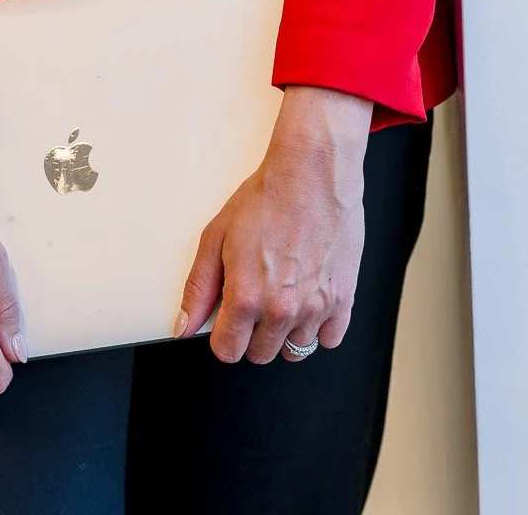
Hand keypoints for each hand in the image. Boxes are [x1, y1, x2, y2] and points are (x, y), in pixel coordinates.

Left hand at [174, 85, 371, 364]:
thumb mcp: (216, 235)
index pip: (228, 351)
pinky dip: (317, 326)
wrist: (313, 173)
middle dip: (251, 333)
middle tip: (254, 296)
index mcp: (247, 296)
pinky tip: (307, 297)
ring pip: (294, 350)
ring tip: (281, 292)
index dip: (223, 335)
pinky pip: (328, 339)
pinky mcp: (343, 300)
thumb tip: (184, 325)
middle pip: (260, 354)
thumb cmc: (266, 197)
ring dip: (284, 330)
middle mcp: (282, 309)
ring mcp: (315, 308)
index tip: (227, 319)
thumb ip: (198, 287)